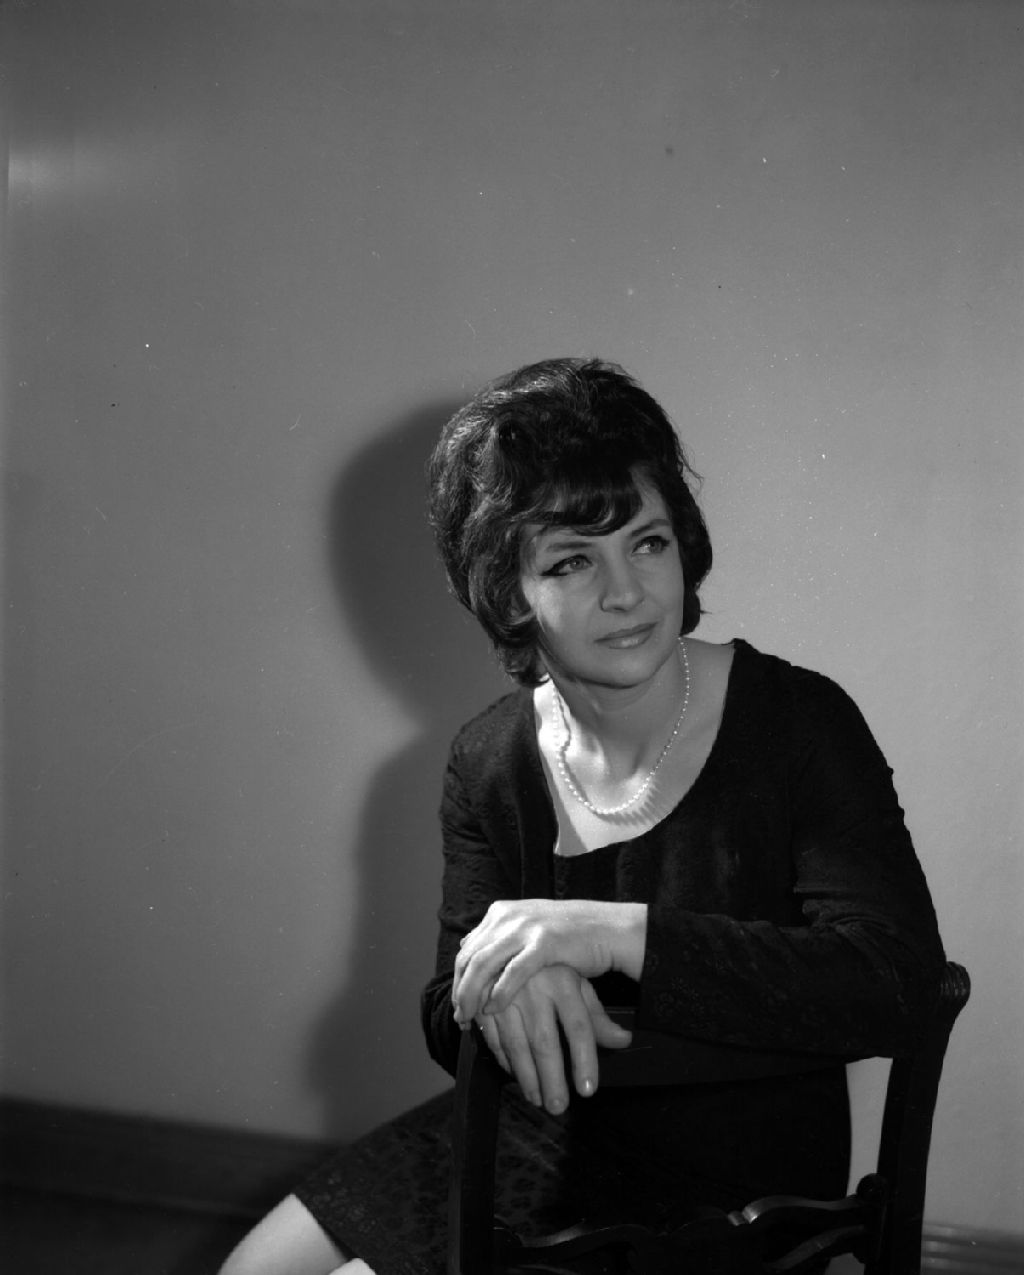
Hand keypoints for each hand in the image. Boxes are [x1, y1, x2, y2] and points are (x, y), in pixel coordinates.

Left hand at [453, 898, 645, 1025]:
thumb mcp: (528, 929)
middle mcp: (509, 916)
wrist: (610, 929)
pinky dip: (500, 992)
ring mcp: (527, 927)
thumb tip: (466, 946)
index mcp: (502, 912)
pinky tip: (493, 1009)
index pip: (468, 948)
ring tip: (470, 1017)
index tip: (458, 1004)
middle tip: (460, 1017)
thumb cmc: (570, 935)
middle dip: (461, 990)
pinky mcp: (545, 942)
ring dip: (472, 994)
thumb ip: (499, 937)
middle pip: (470, 957)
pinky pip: (513, 971)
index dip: (459, 978)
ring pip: (484, 963)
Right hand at [474, 964, 631, 1114]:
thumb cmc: (550, 968)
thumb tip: (625, 1041)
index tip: (588, 1091)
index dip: (584, 1060)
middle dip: (552, 1078)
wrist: (507, 943)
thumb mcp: (577, 983)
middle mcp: (535, 988)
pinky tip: (515, 1075)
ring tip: (537, 1099)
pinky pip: (494, 1038)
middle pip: (545, 1041)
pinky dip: (505, 1061)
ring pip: (517, 1044)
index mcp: (563, 982)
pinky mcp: (485, 1002)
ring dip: (527, 1076)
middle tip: (558, 1107)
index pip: (579, 1027)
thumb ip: (597, 1016)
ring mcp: (506, 996)